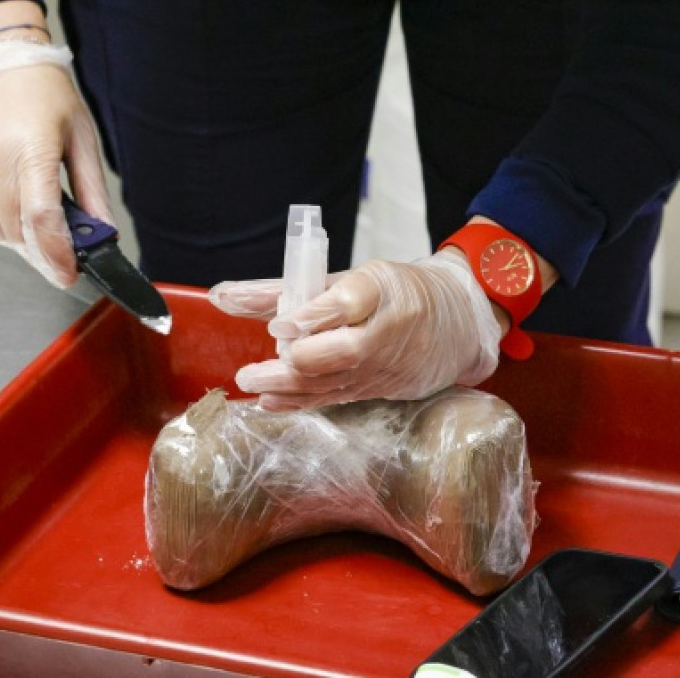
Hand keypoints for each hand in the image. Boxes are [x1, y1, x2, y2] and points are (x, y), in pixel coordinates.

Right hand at [0, 61, 113, 286]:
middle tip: (62, 264)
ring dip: (21, 240)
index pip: (42, 218)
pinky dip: (1, 219)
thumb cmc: (45, 91)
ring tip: (44, 237)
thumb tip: (103, 229)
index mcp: (31, 149)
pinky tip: (18, 208)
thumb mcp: (81, 137)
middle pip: (17, 230)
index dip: (56, 254)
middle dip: (42, 255)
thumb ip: (90, 189)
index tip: (69, 275)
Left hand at [208, 252, 501, 409]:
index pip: (353, 298)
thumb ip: (283, 289)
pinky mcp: (383, 386)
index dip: (316, 314)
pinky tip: (270, 401)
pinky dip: (302, 401)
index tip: (280, 326)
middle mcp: (389, 326)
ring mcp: (388, 362)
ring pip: (340, 379)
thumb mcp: (346, 278)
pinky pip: (339, 396)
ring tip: (251, 383)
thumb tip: (221, 296)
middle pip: (347, 348)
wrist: (457, 321)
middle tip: (254, 368)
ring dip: (291, 387)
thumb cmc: (391, 292)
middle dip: (300, 361)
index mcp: (382, 286)